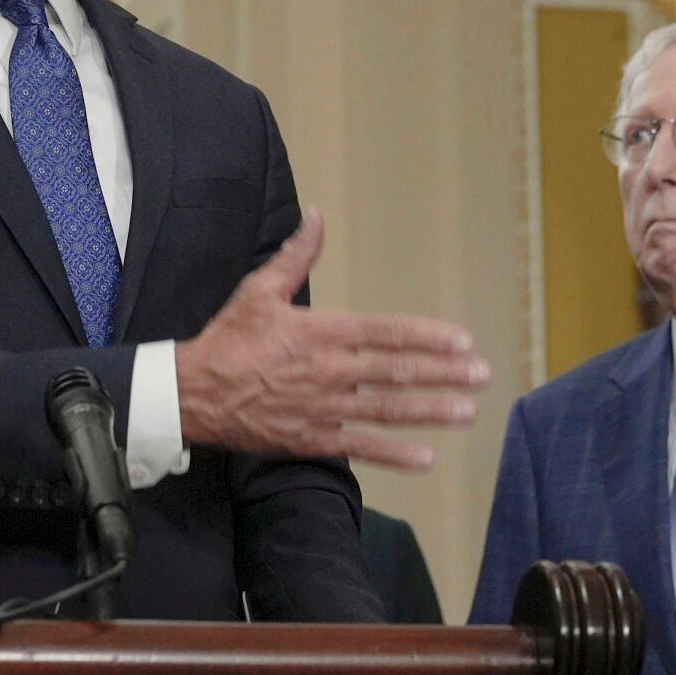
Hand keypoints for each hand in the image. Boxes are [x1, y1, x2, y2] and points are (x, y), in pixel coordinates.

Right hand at [175, 209, 487, 470]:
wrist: (194, 393)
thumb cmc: (228, 339)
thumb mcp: (260, 290)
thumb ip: (296, 256)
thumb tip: (316, 216)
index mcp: (323, 332)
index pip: (388, 333)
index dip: (428, 338)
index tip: (462, 342)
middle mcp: (331, 371)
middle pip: (398, 372)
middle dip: (444, 373)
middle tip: (481, 376)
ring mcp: (325, 408)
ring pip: (387, 410)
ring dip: (430, 411)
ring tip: (466, 412)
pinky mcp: (312, 439)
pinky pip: (360, 448)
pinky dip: (394, 454)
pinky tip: (425, 458)